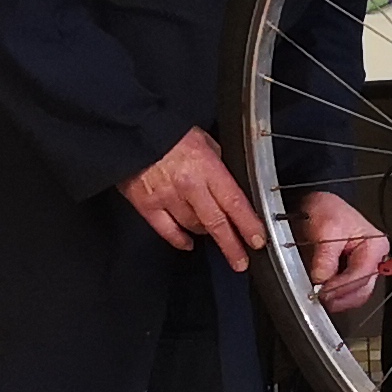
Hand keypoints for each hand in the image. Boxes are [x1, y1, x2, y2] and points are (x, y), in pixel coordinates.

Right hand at [121, 129, 265, 267]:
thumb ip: (218, 164)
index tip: (257, 240)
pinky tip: (187, 243)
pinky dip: (179, 239)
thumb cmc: (169, 132)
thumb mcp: (204, 140)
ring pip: (193, 227)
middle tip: (241, 262)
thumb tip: (227, 182)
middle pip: (216, 223)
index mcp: (207, 168)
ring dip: (205, 233)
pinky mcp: (147, 205)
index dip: (248, 225)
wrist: (133, 129)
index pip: (234, 202)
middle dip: (231, 246)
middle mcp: (189, 186)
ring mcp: (167, 198)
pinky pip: (167, 231)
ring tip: (213, 235)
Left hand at [293, 189, 391, 314]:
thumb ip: (325, 257)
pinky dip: (335, 297)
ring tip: (319, 297)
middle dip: (340, 297)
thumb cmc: (329, 211)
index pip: (361, 274)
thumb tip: (321, 279)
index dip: (341, 286)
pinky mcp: (353, 275)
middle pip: (362, 290)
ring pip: (356, 296)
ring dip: (337, 299)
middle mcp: (375, 260)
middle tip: (318, 298)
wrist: (320, 207)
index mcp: (375, 245)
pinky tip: (323, 293)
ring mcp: (365, 269)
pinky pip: (348, 294)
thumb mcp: (326, 228)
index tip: (322, 292)